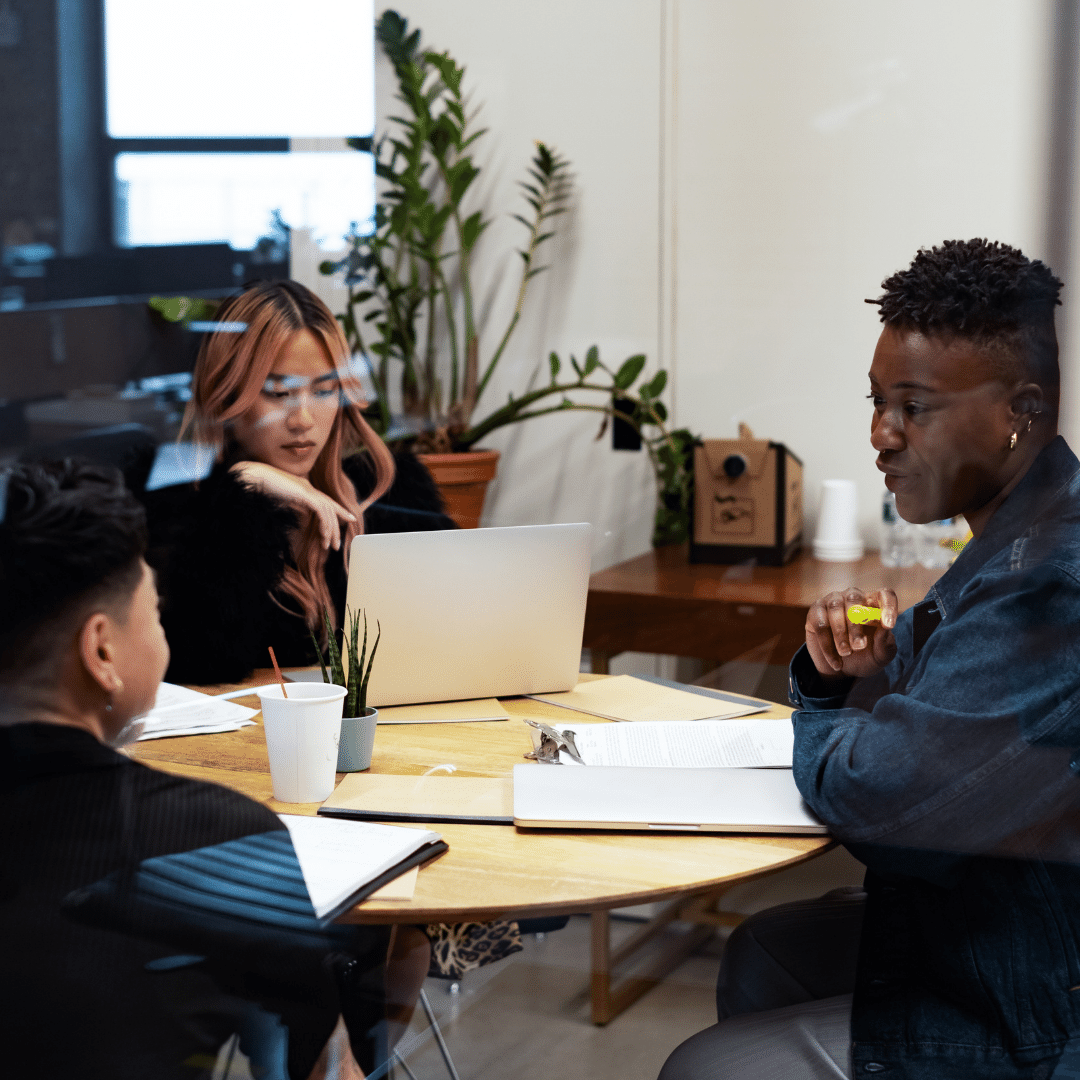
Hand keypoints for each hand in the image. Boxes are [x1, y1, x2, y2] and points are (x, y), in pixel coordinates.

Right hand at [231, 461, 354, 550]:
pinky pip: (321, 511)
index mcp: (303, 489)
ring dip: (330, 530)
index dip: (339, 510)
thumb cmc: (261, 489)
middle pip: (330, 508)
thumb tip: (299, 515)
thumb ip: (292, 506)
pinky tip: (323, 535)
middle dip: (335, 527)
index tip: (350, 519)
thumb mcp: (280, 500)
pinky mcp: (304, 493)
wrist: (253, 477)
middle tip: (336, 545)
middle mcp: (308, 488)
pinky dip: (324, 524)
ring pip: (327, 512)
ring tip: (328, 546)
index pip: (326, 501)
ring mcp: (307, 489)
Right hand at [805, 586, 897, 680]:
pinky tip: (836, 662)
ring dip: (841, 633)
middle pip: (854, 599)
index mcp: (874, 604)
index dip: (887, 606)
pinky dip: (828, 645)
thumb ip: (885, 641)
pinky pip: (820, 624)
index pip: (884, 594)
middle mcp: (852, 597)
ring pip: (835, 608)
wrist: (842, 671)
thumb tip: (885, 626)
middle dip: (856, 625)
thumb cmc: (866, 657)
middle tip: (859, 646)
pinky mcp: (815, 613)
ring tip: (846, 653)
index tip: (888, 625)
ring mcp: (832, 602)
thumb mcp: (881, 655)